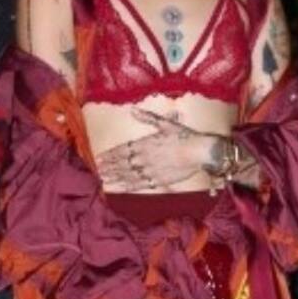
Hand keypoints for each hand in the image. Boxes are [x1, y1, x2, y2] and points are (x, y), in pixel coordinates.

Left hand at [96, 107, 212, 191]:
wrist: (198, 152)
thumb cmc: (184, 136)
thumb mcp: (165, 123)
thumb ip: (148, 118)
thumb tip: (133, 110)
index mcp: (144, 143)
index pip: (121, 151)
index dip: (109, 156)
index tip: (99, 159)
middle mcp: (144, 158)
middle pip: (121, 164)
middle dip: (109, 167)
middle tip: (99, 170)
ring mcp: (149, 170)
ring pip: (127, 175)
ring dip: (115, 177)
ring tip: (105, 179)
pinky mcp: (158, 180)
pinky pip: (139, 185)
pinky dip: (128, 186)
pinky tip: (120, 188)